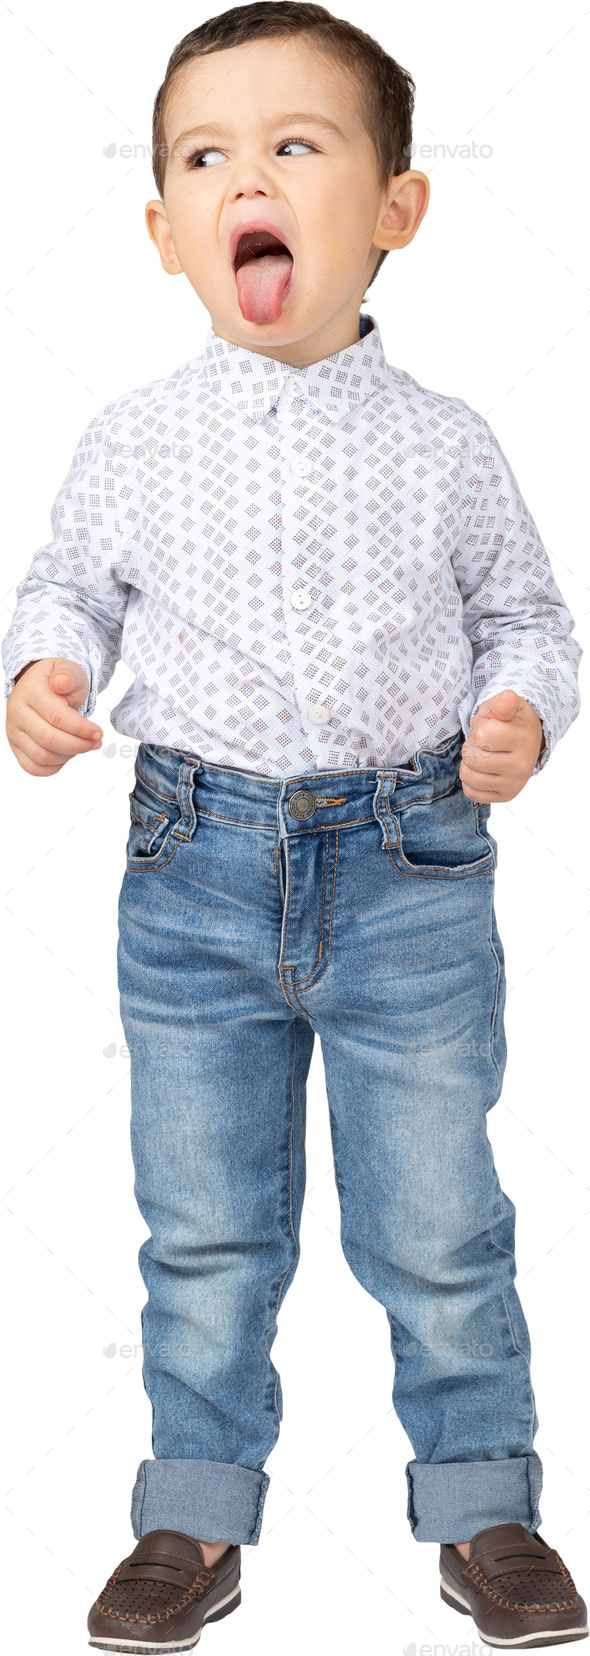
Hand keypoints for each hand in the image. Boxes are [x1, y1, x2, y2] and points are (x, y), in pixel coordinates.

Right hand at [6, 657, 102, 775]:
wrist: (39, 686)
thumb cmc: (58, 681)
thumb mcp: (67, 670)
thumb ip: (68, 675)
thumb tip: (60, 683)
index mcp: (30, 691)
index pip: (57, 717)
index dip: (82, 729)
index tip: (98, 733)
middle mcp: (16, 713)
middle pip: (49, 740)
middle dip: (79, 745)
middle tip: (95, 742)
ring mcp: (13, 732)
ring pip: (42, 757)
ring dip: (68, 756)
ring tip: (81, 745)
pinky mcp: (15, 747)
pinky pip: (33, 767)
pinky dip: (54, 767)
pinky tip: (67, 754)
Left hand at [459, 689, 544, 802]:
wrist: (527, 742)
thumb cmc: (511, 722)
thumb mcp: (507, 706)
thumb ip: (503, 702)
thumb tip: (508, 699)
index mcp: (524, 739)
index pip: (482, 735)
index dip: (479, 728)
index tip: (489, 727)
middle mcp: (523, 766)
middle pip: (471, 758)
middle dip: (472, 746)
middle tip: (485, 742)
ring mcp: (514, 784)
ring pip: (468, 776)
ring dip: (469, 763)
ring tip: (483, 754)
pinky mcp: (505, 796)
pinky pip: (471, 792)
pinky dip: (471, 780)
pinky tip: (483, 770)